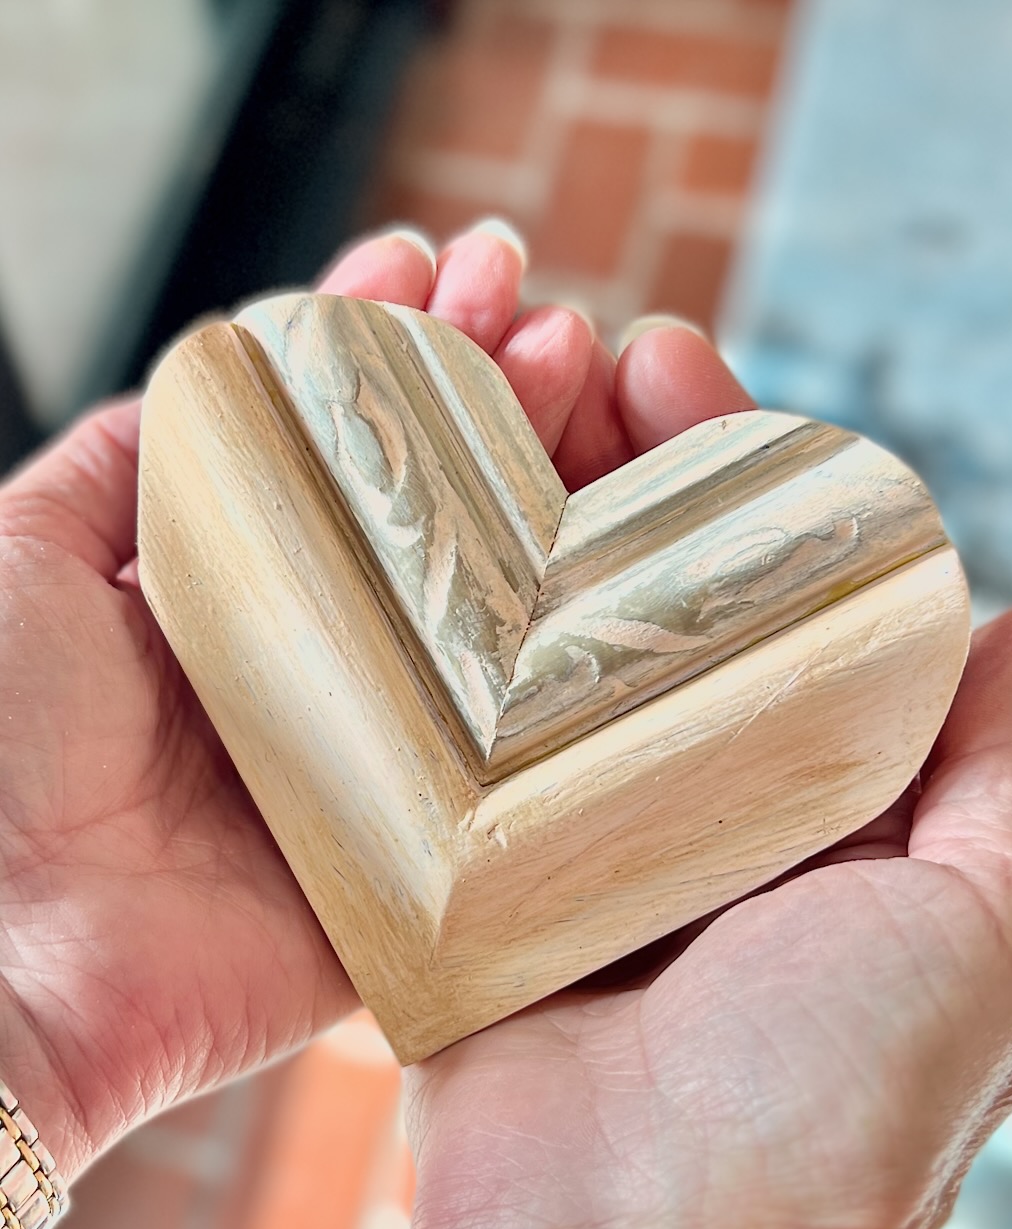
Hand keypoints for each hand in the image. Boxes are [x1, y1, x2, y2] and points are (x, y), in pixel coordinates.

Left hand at [0, 225, 613, 1180]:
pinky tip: (625, 560)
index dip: (384, 350)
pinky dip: (585, 670)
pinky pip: (529, 759)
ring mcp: (390, 753)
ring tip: (588, 375)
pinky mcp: (430, 853)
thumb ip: (123, 462)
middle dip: (489, 397)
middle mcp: (327, 662)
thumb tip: (212, 367)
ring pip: (503, 614)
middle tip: (540, 311)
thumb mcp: (22, 556)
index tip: (426, 266)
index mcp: (237, 591)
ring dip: (554, 492)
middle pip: (440, 515)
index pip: (338, 449)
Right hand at [400, 342, 1011, 1228]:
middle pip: (666, 597)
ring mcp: (583, 830)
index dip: (752, 482)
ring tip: (503, 392)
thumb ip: (1011, 775)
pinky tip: (423, 539)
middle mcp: (707, 803)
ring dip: (537, 525)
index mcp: (830, 802)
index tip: (696, 375)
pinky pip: (461, 734)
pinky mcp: (477, 869)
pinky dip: (448, 641)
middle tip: (596, 351)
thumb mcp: (995, 927)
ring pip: (559, 644)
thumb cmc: (843, 1103)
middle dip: (632, 472)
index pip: (793, 596)